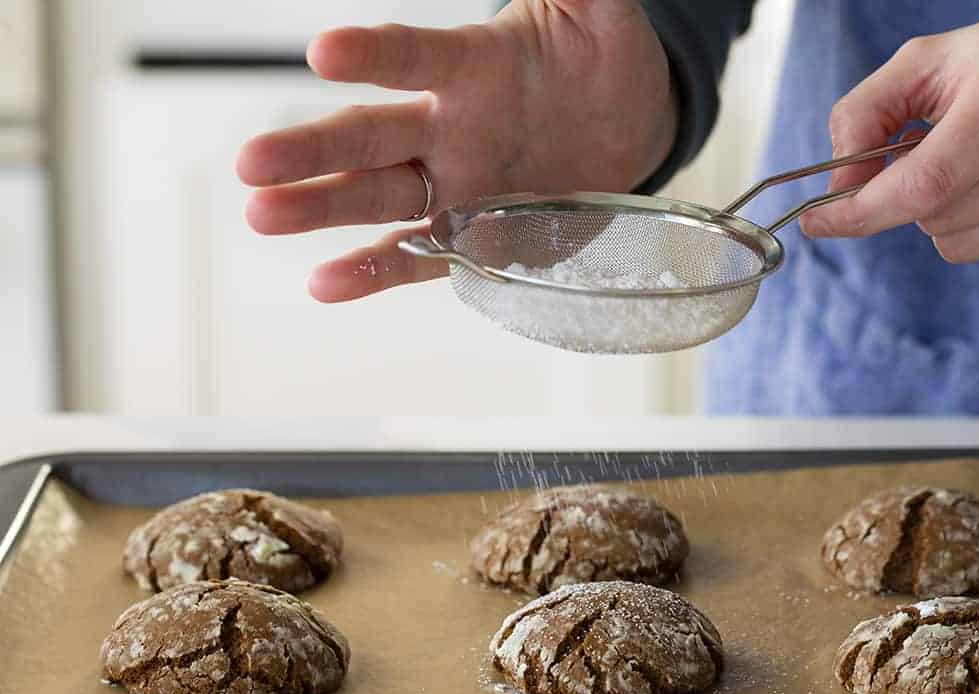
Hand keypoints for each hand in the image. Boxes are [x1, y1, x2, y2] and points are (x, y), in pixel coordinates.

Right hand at [236, 1, 676, 301]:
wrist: (627, 129)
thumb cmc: (604, 61)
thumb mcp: (600, 13)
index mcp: (474, 67)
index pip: (414, 57)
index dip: (373, 55)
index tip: (324, 52)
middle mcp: (450, 127)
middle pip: (370, 137)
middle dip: (311, 150)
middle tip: (251, 161)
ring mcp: (456, 185)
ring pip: (377, 197)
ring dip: (322, 207)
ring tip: (263, 216)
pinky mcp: (473, 234)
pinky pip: (419, 254)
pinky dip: (374, 270)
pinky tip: (325, 281)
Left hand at [799, 7, 978, 266]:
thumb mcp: (936, 61)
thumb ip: (866, 113)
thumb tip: (837, 188)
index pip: (923, 181)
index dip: (862, 211)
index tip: (818, 221)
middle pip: (935, 219)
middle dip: (913, 199)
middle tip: (943, 155)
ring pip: (961, 247)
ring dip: (951, 218)